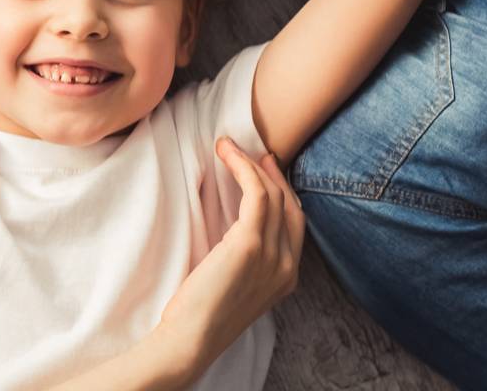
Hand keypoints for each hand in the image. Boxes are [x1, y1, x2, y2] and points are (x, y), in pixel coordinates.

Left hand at [155, 138, 303, 375]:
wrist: (191, 339)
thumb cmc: (200, 316)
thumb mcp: (235, 287)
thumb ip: (246, 263)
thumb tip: (234, 233)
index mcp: (286, 279)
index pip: (295, 224)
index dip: (284, 193)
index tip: (265, 172)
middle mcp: (287, 266)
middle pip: (289, 205)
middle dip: (274, 174)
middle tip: (254, 153)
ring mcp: (273, 256)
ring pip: (272, 194)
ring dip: (250, 164)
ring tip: (229, 147)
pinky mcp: (250, 244)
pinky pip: (256, 193)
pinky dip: (242, 168)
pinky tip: (227, 154)